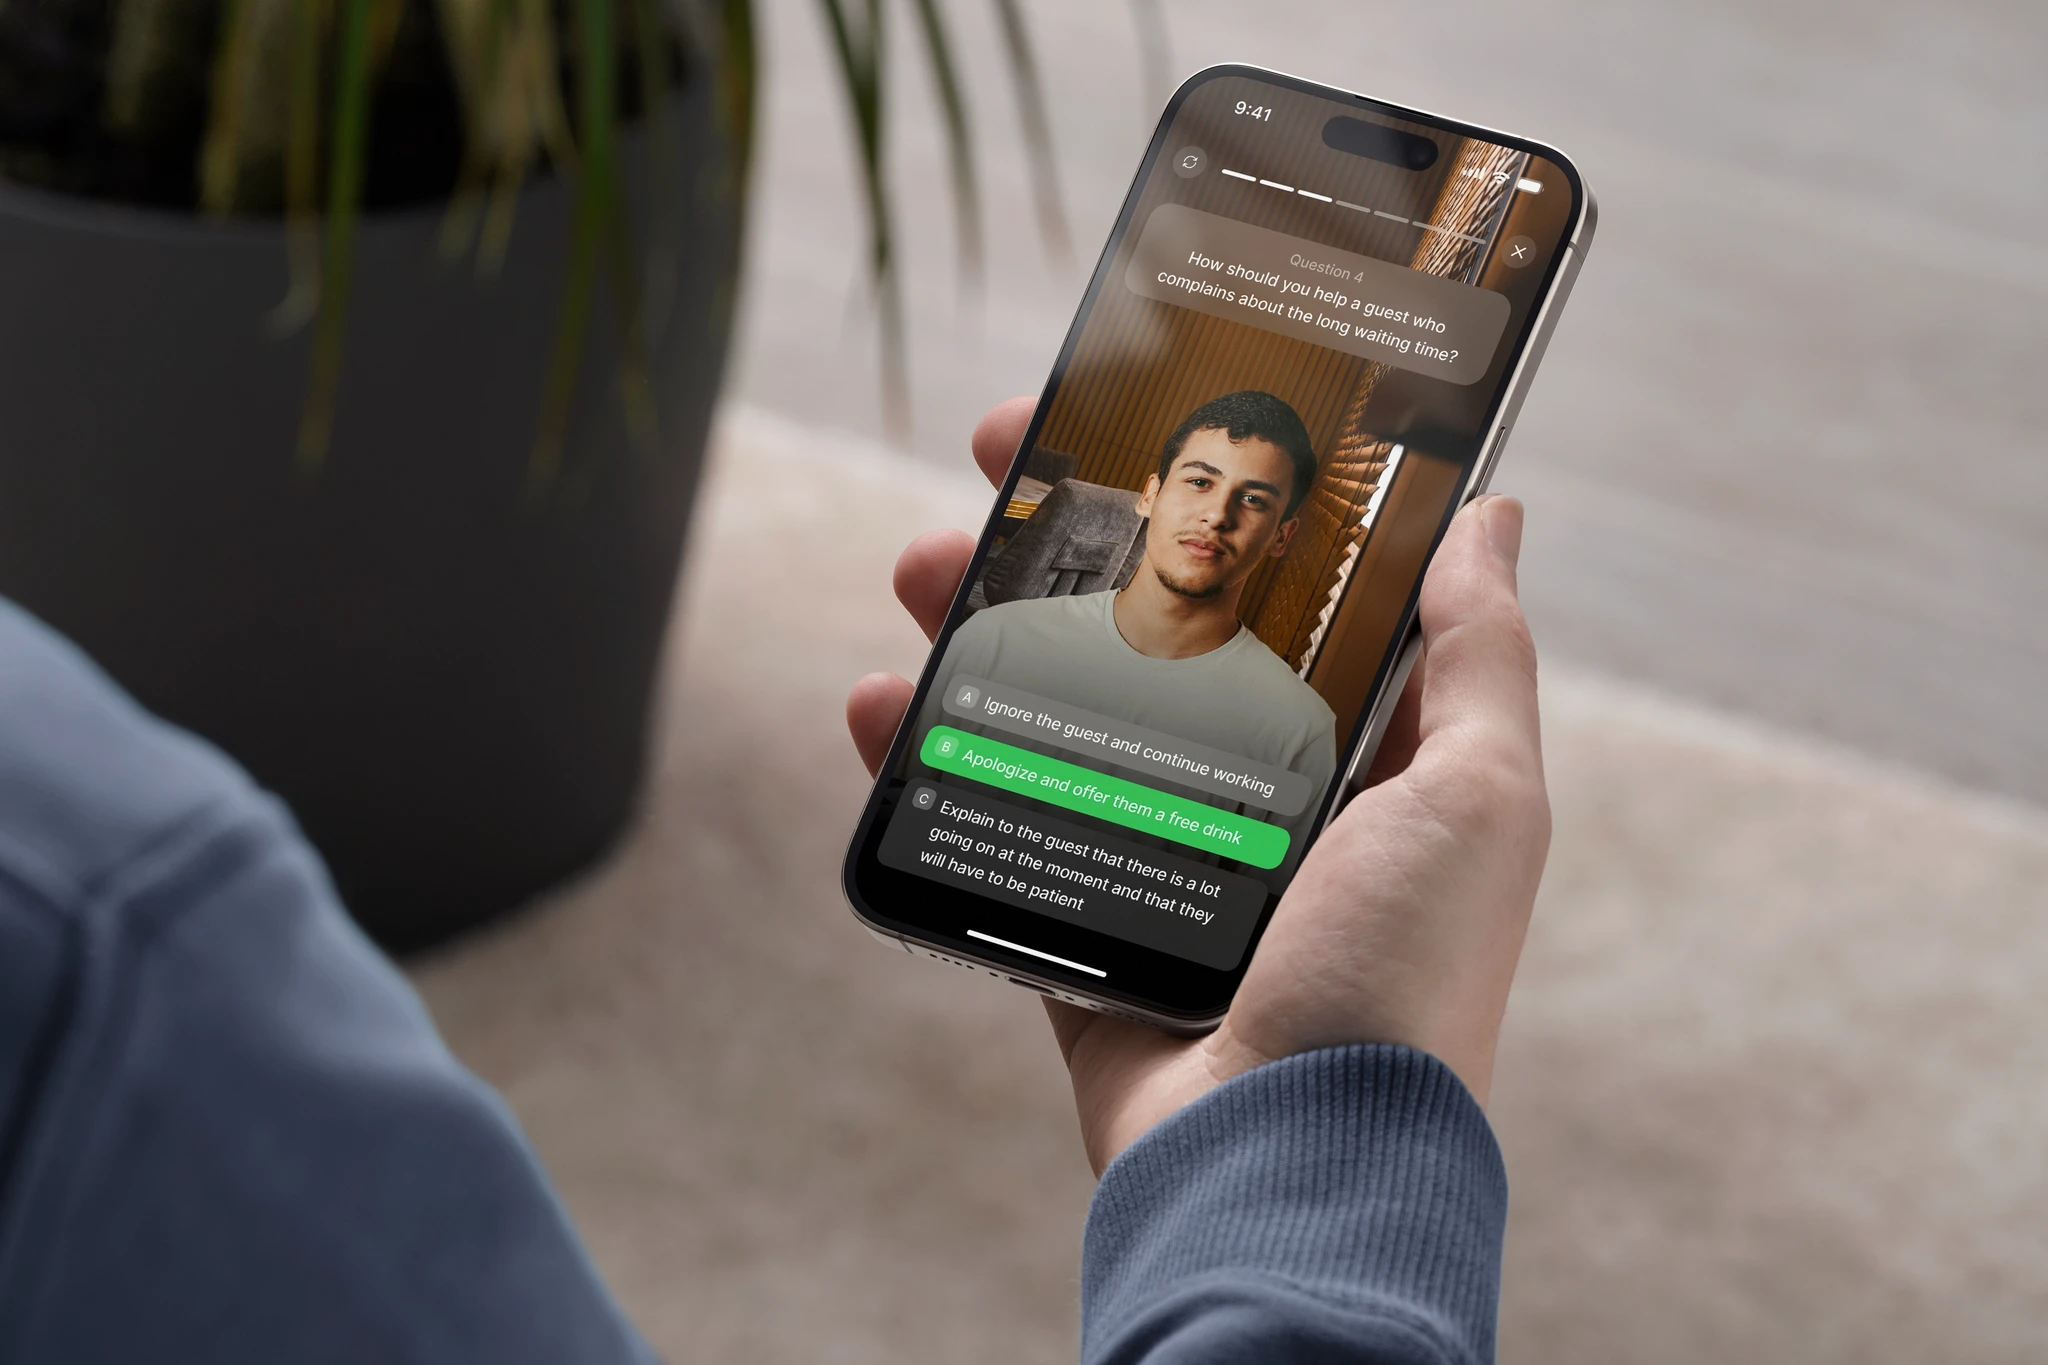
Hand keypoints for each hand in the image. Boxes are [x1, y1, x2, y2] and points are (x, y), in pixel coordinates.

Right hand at [847, 400, 1549, 1173]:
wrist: (1289, 1169)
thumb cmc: (1406, 980)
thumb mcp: (1478, 797)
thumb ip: (1479, 654)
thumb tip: (1496, 511)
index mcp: (1355, 747)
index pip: (1273, 582)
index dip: (1208, 492)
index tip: (1139, 415)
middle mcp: (1255, 789)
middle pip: (1142, 626)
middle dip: (1067, 540)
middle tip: (998, 468)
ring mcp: (1156, 853)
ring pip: (1051, 704)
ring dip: (978, 624)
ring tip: (923, 571)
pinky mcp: (1076, 922)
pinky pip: (989, 817)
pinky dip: (924, 760)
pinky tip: (880, 707)